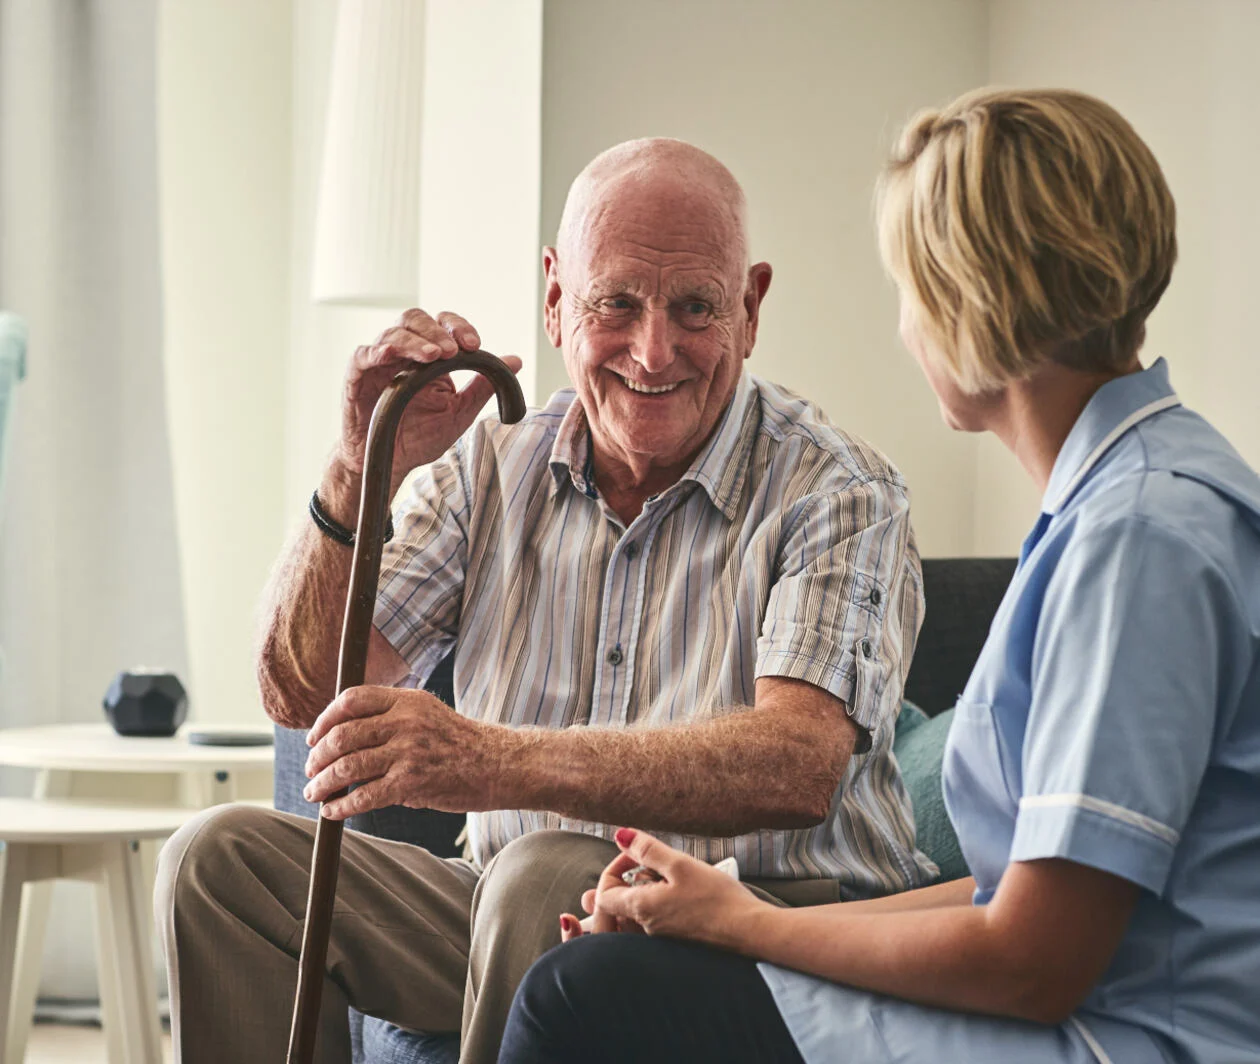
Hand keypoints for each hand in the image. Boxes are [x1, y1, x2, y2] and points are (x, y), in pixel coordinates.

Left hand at [302, 685, 506, 818]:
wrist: (498, 764)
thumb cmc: (462, 743)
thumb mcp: (428, 713)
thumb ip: (392, 717)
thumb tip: (347, 736)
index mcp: (407, 700)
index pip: (352, 700)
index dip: (324, 719)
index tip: (314, 737)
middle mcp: (405, 722)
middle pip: (343, 735)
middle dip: (318, 756)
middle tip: (311, 769)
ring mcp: (408, 752)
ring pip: (347, 766)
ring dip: (322, 782)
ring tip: (314, 792)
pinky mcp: (411, 783)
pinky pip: (364, 796)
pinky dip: (341, 806)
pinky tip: (332, 812)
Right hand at [333, 308, 522, 487]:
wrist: (390, 462)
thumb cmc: (419, 436)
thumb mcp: (459, 412)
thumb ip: (484, 386)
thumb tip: (515, 361)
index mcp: (428, 357)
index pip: (443, 326)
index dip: (458, 327)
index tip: (475, 344)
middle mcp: (403, 353)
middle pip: (415, 319)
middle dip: (438, 330)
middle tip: (454, 349)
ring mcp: (379, 363)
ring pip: (393, 333)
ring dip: (415, 340)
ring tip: (434, 355)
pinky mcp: (357, 377)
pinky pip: (363, 355)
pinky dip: (378, 351)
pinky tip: (392, 356)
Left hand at [559, 829, 767, 949]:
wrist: (750, 932)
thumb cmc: (718, 899)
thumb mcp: (681, 864)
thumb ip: (648, 850)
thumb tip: (620, 836)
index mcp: (641, 908)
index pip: (604, 894)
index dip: (614, 868)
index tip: (637, 854)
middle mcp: (646, 928)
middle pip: (618, 904)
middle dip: (627, 878)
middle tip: (649, 862)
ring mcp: (662, 938)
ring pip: (637, 912)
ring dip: (645, 890)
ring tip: (668, 874)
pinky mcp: (677, 941)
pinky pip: (654, 921)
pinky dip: (658, 903)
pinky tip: (681, 892)